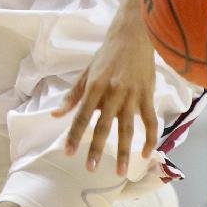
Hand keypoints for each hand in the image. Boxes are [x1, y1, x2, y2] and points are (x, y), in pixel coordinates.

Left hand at [54, 17, 157, 176]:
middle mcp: (113, 92)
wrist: (134, 35)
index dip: (75, 135)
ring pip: (128, 128)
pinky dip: (150, 138)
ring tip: (121, 171)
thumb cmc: (108, 54)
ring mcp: (133, 95)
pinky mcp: (148, 95)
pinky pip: (150, 121)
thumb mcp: (87, 71)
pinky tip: (145, 154)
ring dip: (124, 151)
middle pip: (104, 126)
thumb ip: (73, 95)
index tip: (69, 152)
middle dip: (97, 148)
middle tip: (91, 168)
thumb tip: (57, 114)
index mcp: (95, 86)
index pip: (82, 115)